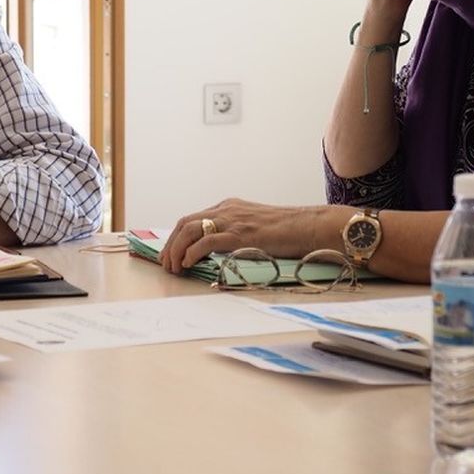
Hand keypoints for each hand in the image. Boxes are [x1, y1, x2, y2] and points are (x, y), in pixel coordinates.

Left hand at [157, 199, 328, 272]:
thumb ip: (235, 232)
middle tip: (166, 263)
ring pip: (190, 230)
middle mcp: (226, 210)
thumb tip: (218, 251)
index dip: (177, 237)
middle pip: (185, 223)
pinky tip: (189, 264)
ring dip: (177, 250)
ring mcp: (232, 220)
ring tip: (174, 267)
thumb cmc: (287, 231)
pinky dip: (192, 252)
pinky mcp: (239, 234)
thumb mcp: (254, 226)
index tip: (171, 254)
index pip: (193, 218)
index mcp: (229, 206)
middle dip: (171, 244)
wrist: (307, 226)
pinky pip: (206, 241)